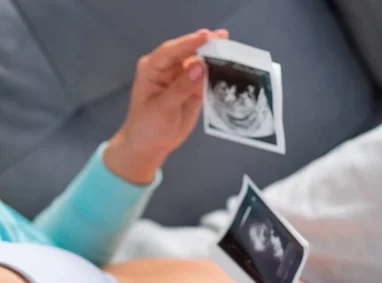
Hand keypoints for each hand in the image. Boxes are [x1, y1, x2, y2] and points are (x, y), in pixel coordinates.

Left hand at [104, 28, 228, 183]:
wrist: (149, 146)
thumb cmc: (148, 127)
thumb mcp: (162, 108)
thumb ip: (181, 87)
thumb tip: (199, 65)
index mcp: (153, 68)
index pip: (171, 51)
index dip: (189, 43)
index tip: (207, 36)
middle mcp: (168, 68)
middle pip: (188, 51)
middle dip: (206, 44)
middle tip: (224, 38)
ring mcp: (182, 77)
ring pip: (200, 62)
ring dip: (215, 58)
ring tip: (234, 51)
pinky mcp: (194, 88)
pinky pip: (207, 77)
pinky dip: (218, 73)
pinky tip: (233, 69)